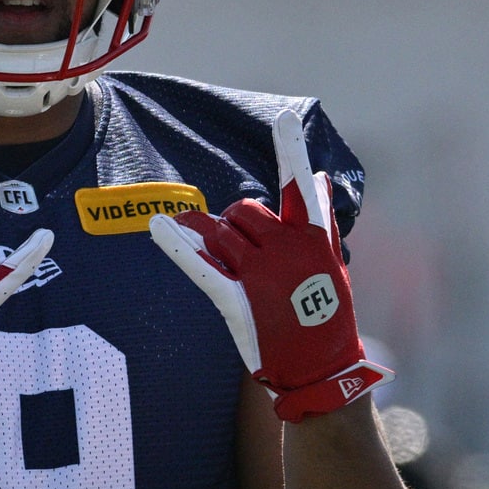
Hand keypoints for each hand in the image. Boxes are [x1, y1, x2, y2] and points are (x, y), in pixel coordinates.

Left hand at [148, 109, 391, 421]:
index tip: (284, 119)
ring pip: (221, 233)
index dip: (291, 151)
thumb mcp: (330, 263)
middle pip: (242, 210)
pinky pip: (202, 265)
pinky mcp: (237, 300)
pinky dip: (178, 246)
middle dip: (237, 222)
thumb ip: (318, 221)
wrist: (321, 370)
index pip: (299, 187)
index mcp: (311, 238)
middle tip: (246, 251)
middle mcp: (286, 250)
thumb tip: (317, 178)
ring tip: (232, 264)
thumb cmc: (325, 314)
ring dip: (215, 240)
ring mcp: (261, 274)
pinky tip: (158, 226)